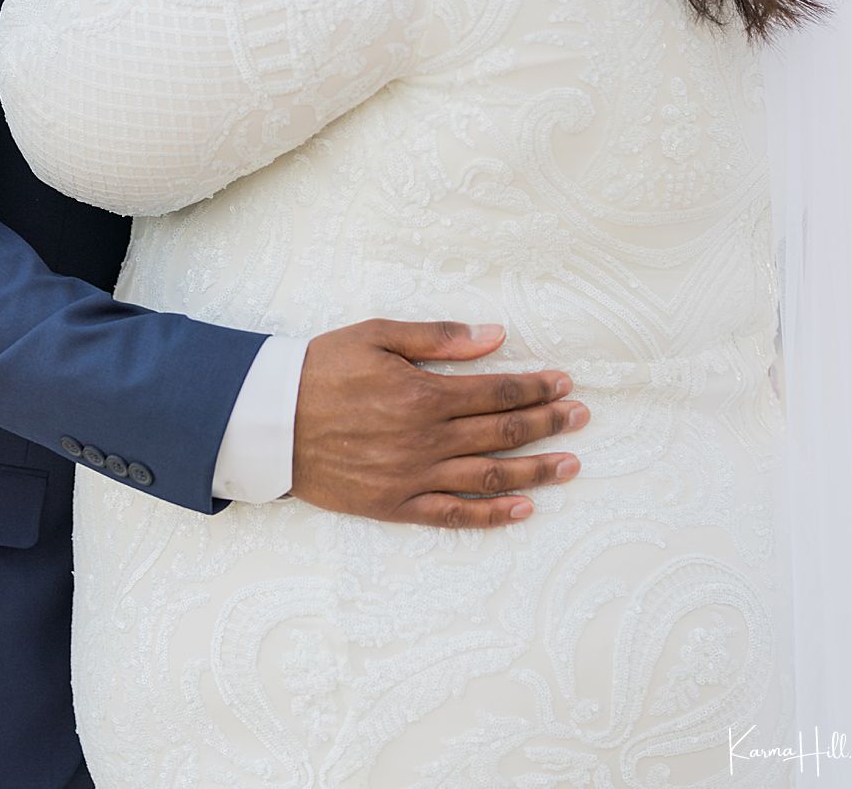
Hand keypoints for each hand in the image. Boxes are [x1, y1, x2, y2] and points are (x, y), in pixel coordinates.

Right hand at [291, 319, 588, 527]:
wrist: (269, 421)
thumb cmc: (322, 368)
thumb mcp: (377, 335)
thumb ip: (438, 339)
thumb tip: (495, 335)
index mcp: (423, 394)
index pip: (496, 392)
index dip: (536, 387)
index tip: (566, 383)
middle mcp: (425, 439)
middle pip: (502, 434)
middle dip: (548, 423)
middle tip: (581, 418)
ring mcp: (412, 477)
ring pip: (488, 478)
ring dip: (535, 471)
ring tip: (571, 465)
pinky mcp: (395, 506)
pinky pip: (453, 516)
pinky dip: (492, 515)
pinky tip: (523, 509)